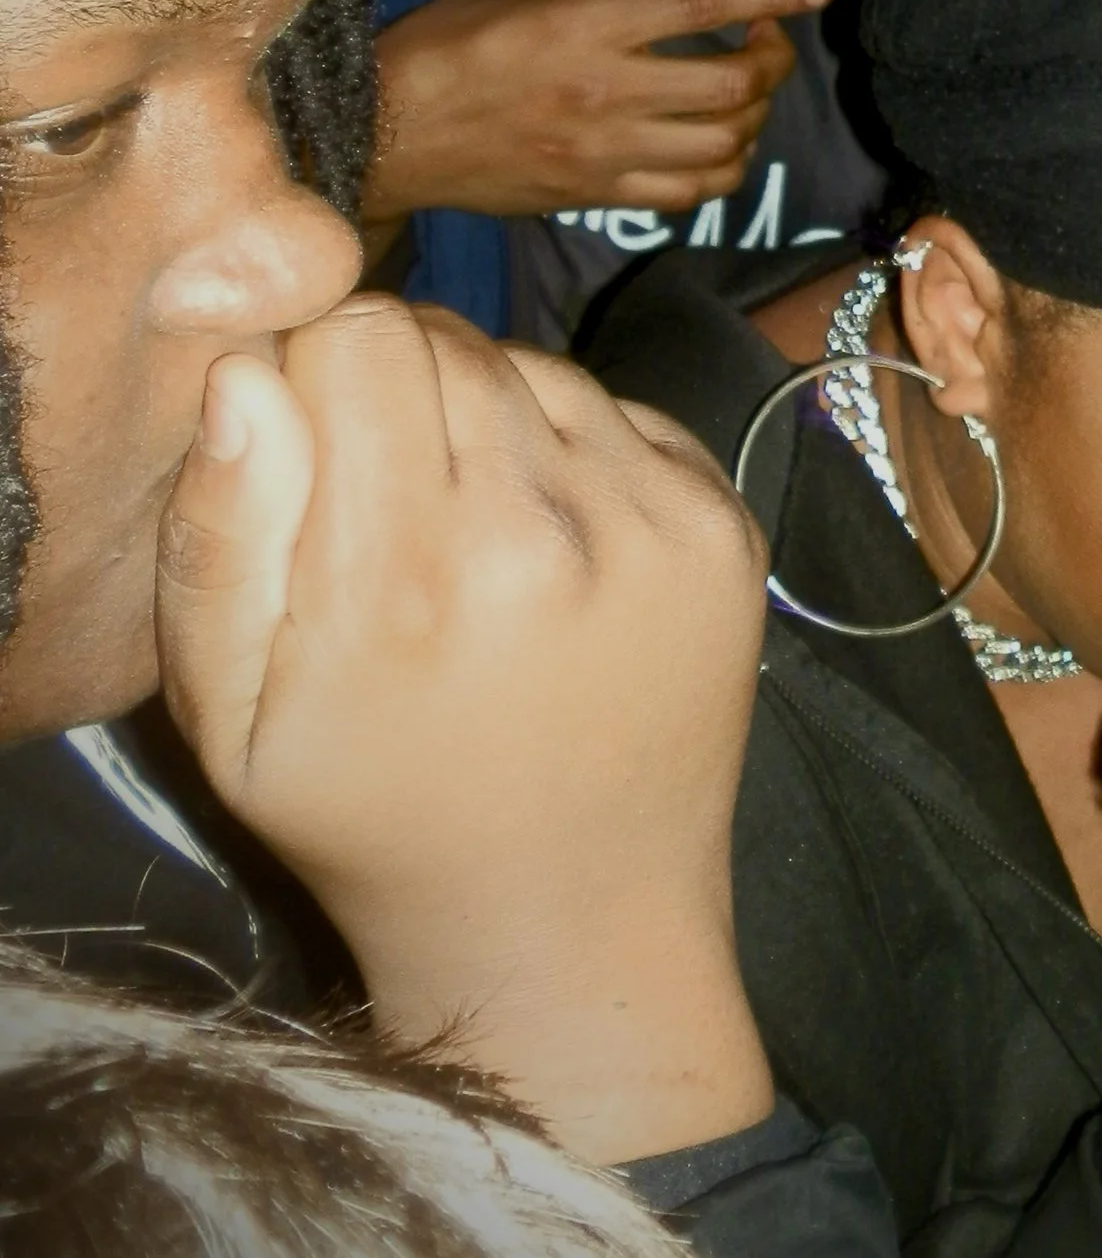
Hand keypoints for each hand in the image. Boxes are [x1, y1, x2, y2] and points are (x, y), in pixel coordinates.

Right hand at [155, 295, 774, 1164]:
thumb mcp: (231, 718)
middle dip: (398, 385)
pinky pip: (622, 412)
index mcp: (407, 578)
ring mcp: (655, 524)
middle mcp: (546, 533)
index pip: (355, 336)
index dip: (316, 370)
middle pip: (447, 338)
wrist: (569, 921)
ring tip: (469, 528)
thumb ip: (221, 535)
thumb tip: (248, 372)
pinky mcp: (725, 526)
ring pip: (537, 364)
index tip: (310, 442)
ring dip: (490, 413)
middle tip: (388, 495)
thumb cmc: (373, 815)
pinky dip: (576, 449)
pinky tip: (552, 545)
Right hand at [365, 0, 829, 220]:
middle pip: (733, 85)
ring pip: (723, 146)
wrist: (384, 137)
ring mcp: (605, 152)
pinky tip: (713, 145)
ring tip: (740, 95)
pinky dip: (720, 170)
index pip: (704, 7)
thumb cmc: (443, 46)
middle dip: (771, 61)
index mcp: (587, 28)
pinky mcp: (595, 195)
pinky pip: (687, 193)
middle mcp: (607, 92)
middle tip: (763, 45)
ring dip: (752, 118)